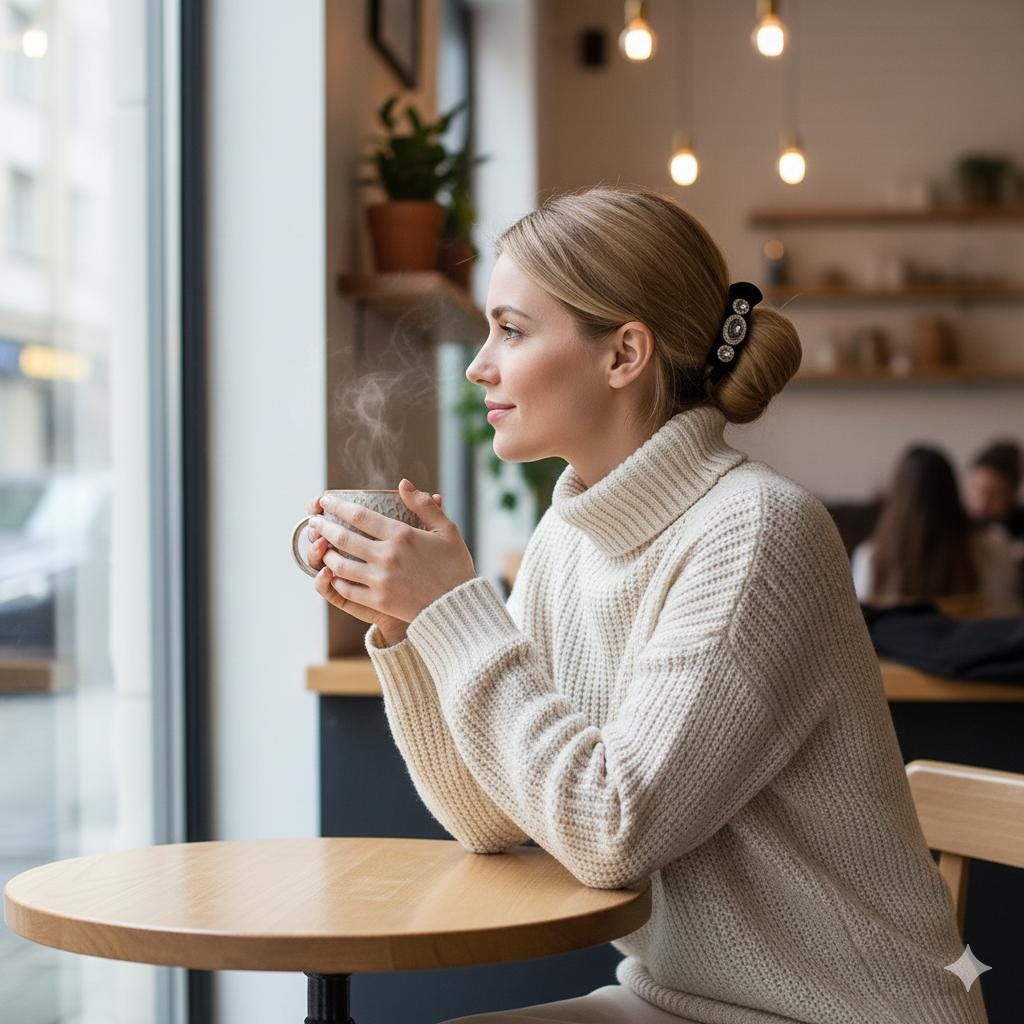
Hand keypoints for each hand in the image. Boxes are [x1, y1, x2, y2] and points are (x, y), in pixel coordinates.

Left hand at [308, 478, 477, 624]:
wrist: (459, 605)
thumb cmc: (455, 565)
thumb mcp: (446, 530)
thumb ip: (424, 505)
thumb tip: (402, 484)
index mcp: (402, 535)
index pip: (359, 515)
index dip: (337, 506)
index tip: (325, 501)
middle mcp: (387, 556)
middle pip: (343, 538)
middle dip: (323, 527)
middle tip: (314, 521)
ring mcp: (380, 580)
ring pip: (340, 564)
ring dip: (325, 553)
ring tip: (320, 546)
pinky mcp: (379, 601)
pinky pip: (347, 589)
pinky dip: (335, 580)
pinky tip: (331, 573)